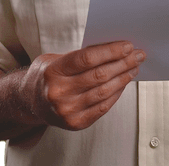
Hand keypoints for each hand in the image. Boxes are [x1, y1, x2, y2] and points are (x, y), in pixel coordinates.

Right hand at [22, 41, 145, 130]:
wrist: (30, 102)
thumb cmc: (49, 74)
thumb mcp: (57, 57)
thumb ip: (81, 54)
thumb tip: (114, 48)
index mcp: (54, 71)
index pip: (88, 58)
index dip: (111, 51)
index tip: (128, 46)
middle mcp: (59, 93)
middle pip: (99, 75)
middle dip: (123, 63)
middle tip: (138, 55)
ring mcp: (67, 111)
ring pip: (104, 92)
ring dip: (124, 77)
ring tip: (134, 67)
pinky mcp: (76, 123)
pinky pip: (103, 106)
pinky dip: (117, 93)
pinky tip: (124, 82)